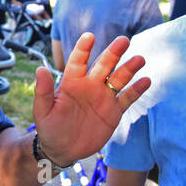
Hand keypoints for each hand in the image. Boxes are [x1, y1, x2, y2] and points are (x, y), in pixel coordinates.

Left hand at [32, 32, 148, 166]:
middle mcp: (90, 85)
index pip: (78, 60)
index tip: (89, 36)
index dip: (83, 48)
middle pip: (104, 65)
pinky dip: (136, 90)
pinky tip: (146, 81)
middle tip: (123, 40)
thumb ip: (44, 91)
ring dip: (129, 68)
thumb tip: (39, 69)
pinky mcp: (114, 111)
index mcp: (72, 82)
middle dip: (113, 53)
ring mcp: (103, 97)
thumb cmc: (49, 128)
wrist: (63, 150)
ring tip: (139, 59)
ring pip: (119, 78)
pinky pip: (127, 98)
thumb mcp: (43, 111)